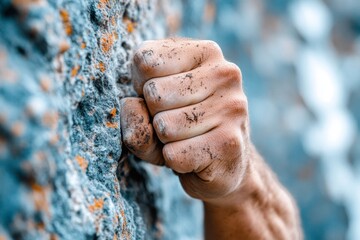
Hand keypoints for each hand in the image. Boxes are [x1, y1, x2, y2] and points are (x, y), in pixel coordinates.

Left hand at [120, 38, 249, 202]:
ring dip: (165, 141)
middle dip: (154, 115)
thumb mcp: (152, 109)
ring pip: (164, 126)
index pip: (145, 59)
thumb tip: (131, 107)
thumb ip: (134, 109)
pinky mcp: (229, 142)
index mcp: (205, 52)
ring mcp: (231, 107)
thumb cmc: (183, 128)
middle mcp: (224, 73)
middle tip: (176, 122)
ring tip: (186, 139)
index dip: (141, 85)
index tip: (162, 95)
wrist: (225, 163)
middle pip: (154, 93)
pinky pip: (174, 155)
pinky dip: (174, 162)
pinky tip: (195, 157)